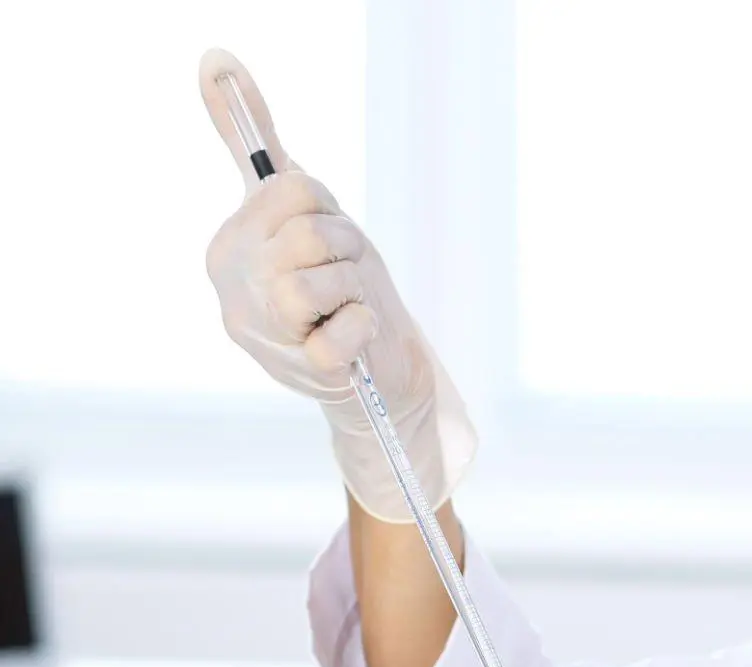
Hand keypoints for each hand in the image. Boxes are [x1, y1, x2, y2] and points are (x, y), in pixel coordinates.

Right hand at [197, 48, 475, 522]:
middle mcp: (234, 288)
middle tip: (344, 275)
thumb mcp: (299, 206)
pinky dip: (363, 326)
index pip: (293, 190)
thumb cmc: (339, 283)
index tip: (325, 240)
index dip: (326, 210)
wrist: (380, 368)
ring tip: (347, 307)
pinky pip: (343, 328)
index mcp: (228, 246)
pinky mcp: (306, 369)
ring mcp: (265, 334)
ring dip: (355, 286)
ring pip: (320, 277)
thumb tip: (216, 57)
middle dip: (345, 248)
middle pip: (309, 231)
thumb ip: (253, 137)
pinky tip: (355, 336)